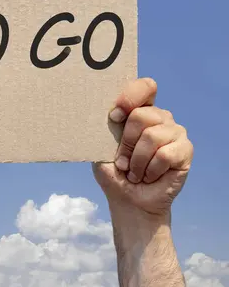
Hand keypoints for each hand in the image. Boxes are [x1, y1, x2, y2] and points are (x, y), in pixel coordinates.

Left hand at [92, 78, 193, 216]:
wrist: (128, 199)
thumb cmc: (113, 172)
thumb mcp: (100, 146)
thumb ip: (104, 126)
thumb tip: (101, 110)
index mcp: (139, 110)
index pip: (145, 87)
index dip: (130, 98)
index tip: (114, 117)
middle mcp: (159, 117)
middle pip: (142, 114)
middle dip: (126, 142)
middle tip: (122, 161)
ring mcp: (174, 132)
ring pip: (152, 136)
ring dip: (136, 161)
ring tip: (134, 172)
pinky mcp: (185, 150)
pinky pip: (165, 154)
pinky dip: (150, 170)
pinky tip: (148, 176)